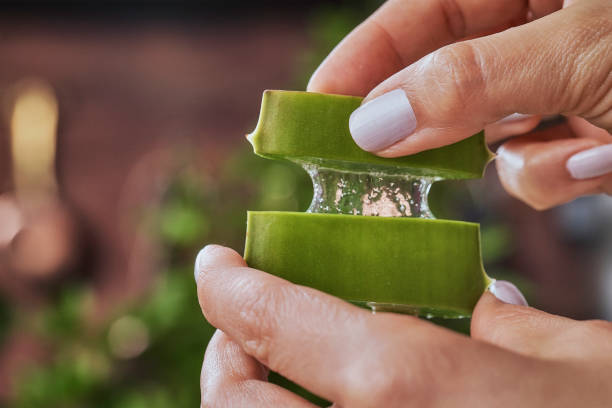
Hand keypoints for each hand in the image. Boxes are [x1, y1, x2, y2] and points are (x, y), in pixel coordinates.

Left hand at [196, 245, 611, 406]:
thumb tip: (479, 308)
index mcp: (403, 384)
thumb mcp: (576, 360)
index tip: (216, 265)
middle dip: (226, 354)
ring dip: (245, 402)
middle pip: (228, 400)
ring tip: (276, 375)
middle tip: (248, 328)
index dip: (227, 284)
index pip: (270, 316)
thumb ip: (509, 327)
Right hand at [308, 0, 611, 209]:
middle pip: (444, 77)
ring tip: (550, 147)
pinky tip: (595, 164)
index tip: (320, 103)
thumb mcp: (580, 51)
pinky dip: (552, 177)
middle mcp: (542, 34)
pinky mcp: (577, 142)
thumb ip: (470, 82)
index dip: (367, 55)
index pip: (425, 11)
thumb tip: (374, 122)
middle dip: (419, 121)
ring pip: (485, 134)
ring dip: (510, 154)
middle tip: (364, 155)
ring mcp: (560, 91)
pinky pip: (531, 169)